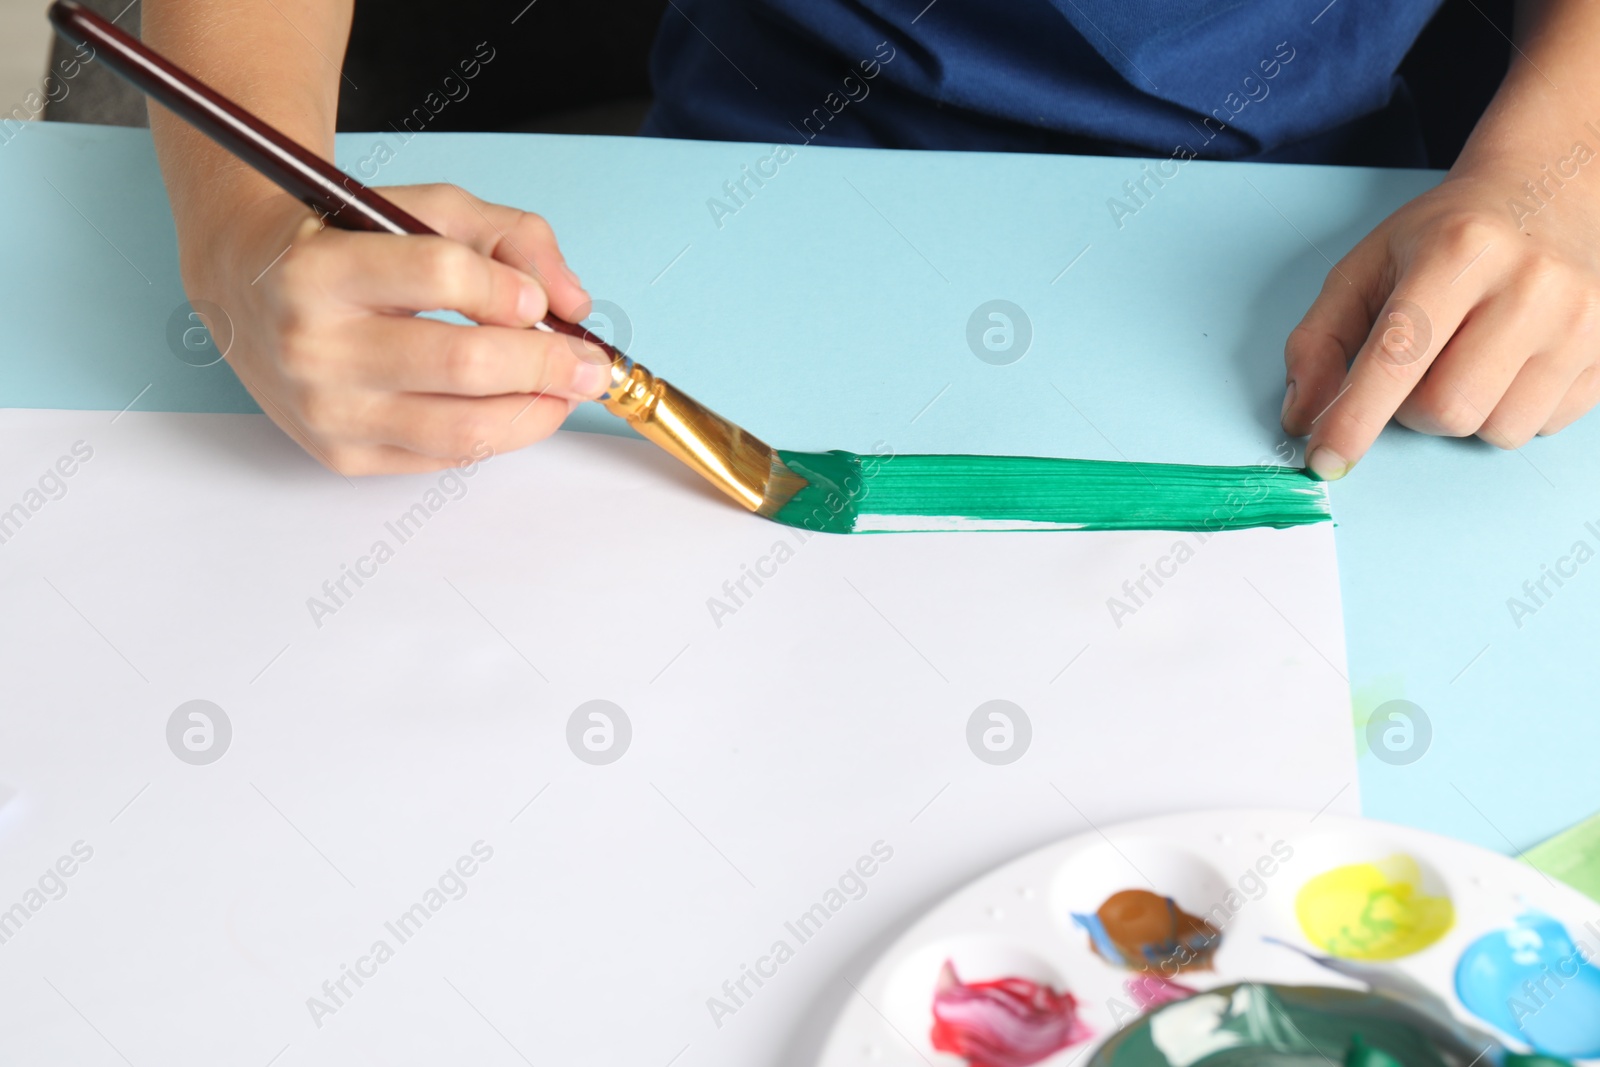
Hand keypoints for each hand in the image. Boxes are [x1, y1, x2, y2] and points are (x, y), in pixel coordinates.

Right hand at [181, 183, 606, 473]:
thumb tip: (571, 302)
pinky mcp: (340, 456)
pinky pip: (444, 457)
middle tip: (591, 363)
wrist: (245, 286)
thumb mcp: (420, 208)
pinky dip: (497, 434)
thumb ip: (508, 237)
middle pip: (464, 362)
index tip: (539, 301)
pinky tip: (519, 407)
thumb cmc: (343, 241)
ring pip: (463, 426)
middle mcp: (311, 344)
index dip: (507, 289)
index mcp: (318, 267)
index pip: (440, 274)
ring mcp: (324, 410)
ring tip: (568, 390)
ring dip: (536, 411)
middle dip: (547, 364)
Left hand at [1279, 165, 1599, 477]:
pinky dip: (1510, 409)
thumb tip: (1302, 416)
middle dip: (1412, 410)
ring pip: (1496, 429)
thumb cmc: (1450, 234)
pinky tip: (1510, 361)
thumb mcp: (1367, 267)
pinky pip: (1543, 426)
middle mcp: (1530, 283)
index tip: (1324, 458)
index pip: (1395, 360)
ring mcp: (1582, 319)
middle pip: (1446, 410)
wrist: (1552, 189)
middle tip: (1417, 368)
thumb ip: (1319, 341)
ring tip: (1467, 358)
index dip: (1352, 420)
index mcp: (1458, 252)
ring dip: (1464, 413)